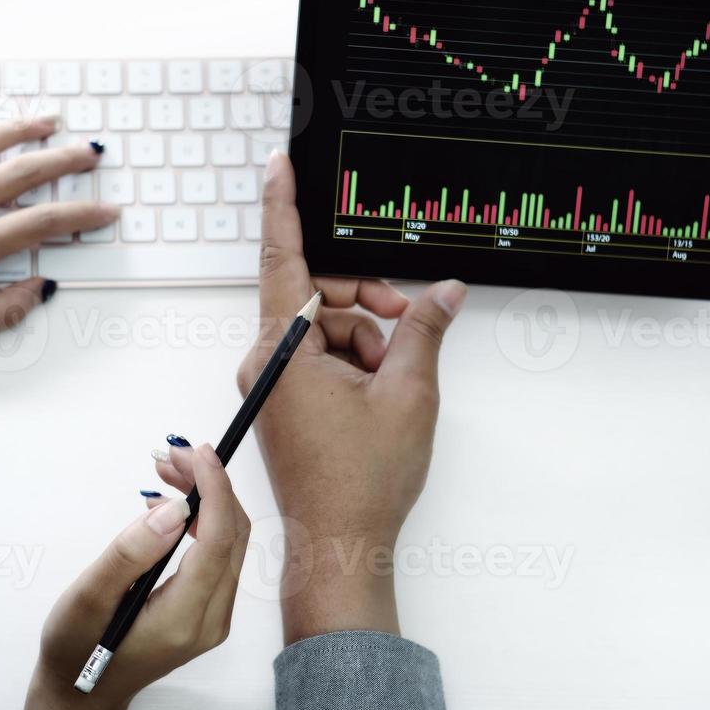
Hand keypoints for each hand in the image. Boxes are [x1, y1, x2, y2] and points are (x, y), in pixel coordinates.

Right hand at [31, 444, 249, 709]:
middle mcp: (212, 620)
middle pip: (232, 535)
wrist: (83, 695)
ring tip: (165, 472)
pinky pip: (219, 555)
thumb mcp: (86, 600)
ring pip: (229, 542)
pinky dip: (202, 521)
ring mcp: (215, 618)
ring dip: (206, 499)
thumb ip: (129, 554)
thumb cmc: (75, 649)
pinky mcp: (208, 612)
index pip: (218, 541)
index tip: (197, 452)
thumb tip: (173, 510)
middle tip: (171, 455)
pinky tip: (169, 506)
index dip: (214, 490)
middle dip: (210, 485)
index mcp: (184, 619)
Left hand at [222, 153, 466, 644]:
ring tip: (393, 384)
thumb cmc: (361, 482)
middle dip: (369, 302)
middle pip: (319, 295)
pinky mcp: (284, 400)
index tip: (279, 165)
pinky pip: (322, 356)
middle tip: (409, 324)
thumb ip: (424, 331)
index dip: (284, 206)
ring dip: (369, 341)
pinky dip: (357, 363)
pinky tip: (381, 393)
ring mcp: (273, 382)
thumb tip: (444, 293)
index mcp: (281, 351)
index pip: (283, 258)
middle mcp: (266, 361)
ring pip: (327, 327)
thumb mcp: (407, 393)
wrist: (340, 544)